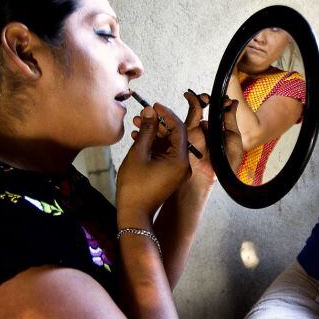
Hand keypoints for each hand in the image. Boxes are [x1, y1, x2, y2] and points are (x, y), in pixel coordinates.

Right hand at [116, 104, 190, 223]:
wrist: (134, 213)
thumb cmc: (135, 186)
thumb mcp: (139, 153)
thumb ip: (147, 130)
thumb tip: (150, 112)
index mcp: (180, 160)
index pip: (178, 128)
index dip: (166, 114)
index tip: (154, 105)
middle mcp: (184, 165)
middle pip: (174, 136)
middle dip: (158, 123)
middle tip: (142, 114)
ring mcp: (178, 171)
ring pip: (168, 144)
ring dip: (154, 134)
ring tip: (136, 124)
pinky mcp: (170, 175)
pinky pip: (165, 154)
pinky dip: (154, 145)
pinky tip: (138, 137)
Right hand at [182, 91, 242, 178]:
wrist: (211, 174)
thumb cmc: (225, 161)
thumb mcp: (233, 137)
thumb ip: (230, 119)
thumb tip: (233, 103)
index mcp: (222, 132)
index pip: (222, 113)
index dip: (225, 105)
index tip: (229, 102)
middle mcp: (210, 130)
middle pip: (210, 109)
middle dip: (215, 100)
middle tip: (221, 100)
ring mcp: (199, 130)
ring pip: (200, 108)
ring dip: (204, 99)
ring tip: (208, 98)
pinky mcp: (189, 130)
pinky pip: (190, 113)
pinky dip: (191, 101)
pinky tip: (191, 95)